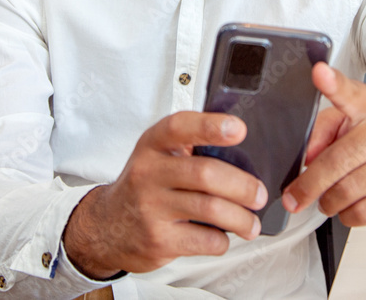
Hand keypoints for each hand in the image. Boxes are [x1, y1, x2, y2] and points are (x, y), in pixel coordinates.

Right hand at [62, 112, 267, 277]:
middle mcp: (149, 173)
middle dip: (243, 186)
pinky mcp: (158, 240)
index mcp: (153, 145)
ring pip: (211, 209)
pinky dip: (223, 240)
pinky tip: (223, 236)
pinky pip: (205, 239)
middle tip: (259, 194)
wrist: (106, 227)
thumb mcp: (157, 156)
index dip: (210, 126)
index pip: (180, 127)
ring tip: (252, 224)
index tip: (239, 130)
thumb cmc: (145, 186)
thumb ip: (190, 145)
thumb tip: (243, 143)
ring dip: (241, 218)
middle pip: (205, 174)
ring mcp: (152, 208)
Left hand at [282, 63, 365, 226]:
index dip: (333, 84)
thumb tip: (308, 158)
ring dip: (330, 203)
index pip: (350, 93)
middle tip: (294, 198)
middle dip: (309, 184)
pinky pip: (364, 212)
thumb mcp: (355, 126)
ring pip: (348, 191)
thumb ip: (324, 132)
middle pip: (338, 159)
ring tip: (330, 200)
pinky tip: (351, 207)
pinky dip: (349, 215)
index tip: (319, 73)